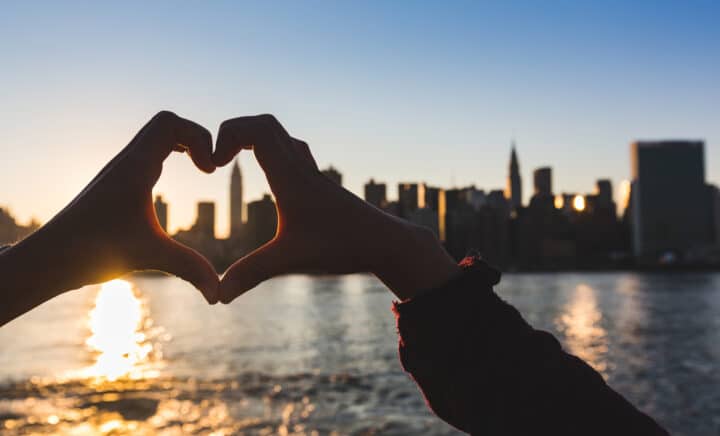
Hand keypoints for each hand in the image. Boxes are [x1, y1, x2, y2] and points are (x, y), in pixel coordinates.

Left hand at [2, 111, 219, 315]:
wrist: (50, 257)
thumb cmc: (93, 251)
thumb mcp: (151, 256)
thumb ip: (191, 269)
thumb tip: (220, 295)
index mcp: (136, 167)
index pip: (170, 123)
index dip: (200, 138)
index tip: (210, 170)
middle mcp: (127, 162)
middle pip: (166, 124)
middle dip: (196, 138)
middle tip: (209, 166)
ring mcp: (120, 171)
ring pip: (155, 137)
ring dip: (182, 145)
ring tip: (201, 169)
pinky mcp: (116, 183)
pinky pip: (147, 153)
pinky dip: (168, 156)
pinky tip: (173, 184)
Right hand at [214, 115, 459, 301]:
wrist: (387, 243)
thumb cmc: (344, 247)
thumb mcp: (292, 260)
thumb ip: (251, 274)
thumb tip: (218, 297)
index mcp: (291, 177)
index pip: (257, 130)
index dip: (227, 135)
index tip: (213, 164)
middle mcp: (302, 168)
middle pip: (266, 124)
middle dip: (234, 132)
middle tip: (217, 159)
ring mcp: (313, 175)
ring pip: (282, 137)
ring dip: (254, 140)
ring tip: (234, 161)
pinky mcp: (320, 186)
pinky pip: (293, 152)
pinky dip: (272, 152)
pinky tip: (268, 179)